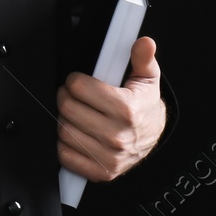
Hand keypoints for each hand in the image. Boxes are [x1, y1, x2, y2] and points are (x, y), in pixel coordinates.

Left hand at [56, 35, 166, 181]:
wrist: (152, 137)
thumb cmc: (144, 106)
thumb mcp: (147, 79)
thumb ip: (143, 58)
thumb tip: (144, 43)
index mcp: (127, 110)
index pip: (79, 88)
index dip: (74, 80)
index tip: (78, 81)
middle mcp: (117, 136)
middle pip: (67, 109)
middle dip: (65, 97)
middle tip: (72, 95)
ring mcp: (109, 157)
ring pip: (63, 131)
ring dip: (64, 120)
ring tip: (75, 114)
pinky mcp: (101, 172)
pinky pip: (65, 155)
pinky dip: (64, 144)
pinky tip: (76, 133)